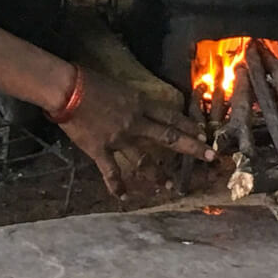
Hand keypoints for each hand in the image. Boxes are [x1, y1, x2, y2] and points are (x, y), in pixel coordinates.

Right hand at [55, 68, 214, 198]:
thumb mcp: (116, 85)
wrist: (67, 90)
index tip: (203, 135)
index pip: (170, 116)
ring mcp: (119, 139)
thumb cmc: (88, 80)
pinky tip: (124, 197)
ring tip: (171, 187)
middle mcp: (135, 123)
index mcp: (139, 103)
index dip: (188, 125)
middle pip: (169, 136)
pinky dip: (117, 186)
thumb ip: (127, 99)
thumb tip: (132, 104)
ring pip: (144, 160)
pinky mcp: (101, 150)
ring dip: (158, 174)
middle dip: (191, 147)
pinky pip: (112, 172)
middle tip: (210, 157)